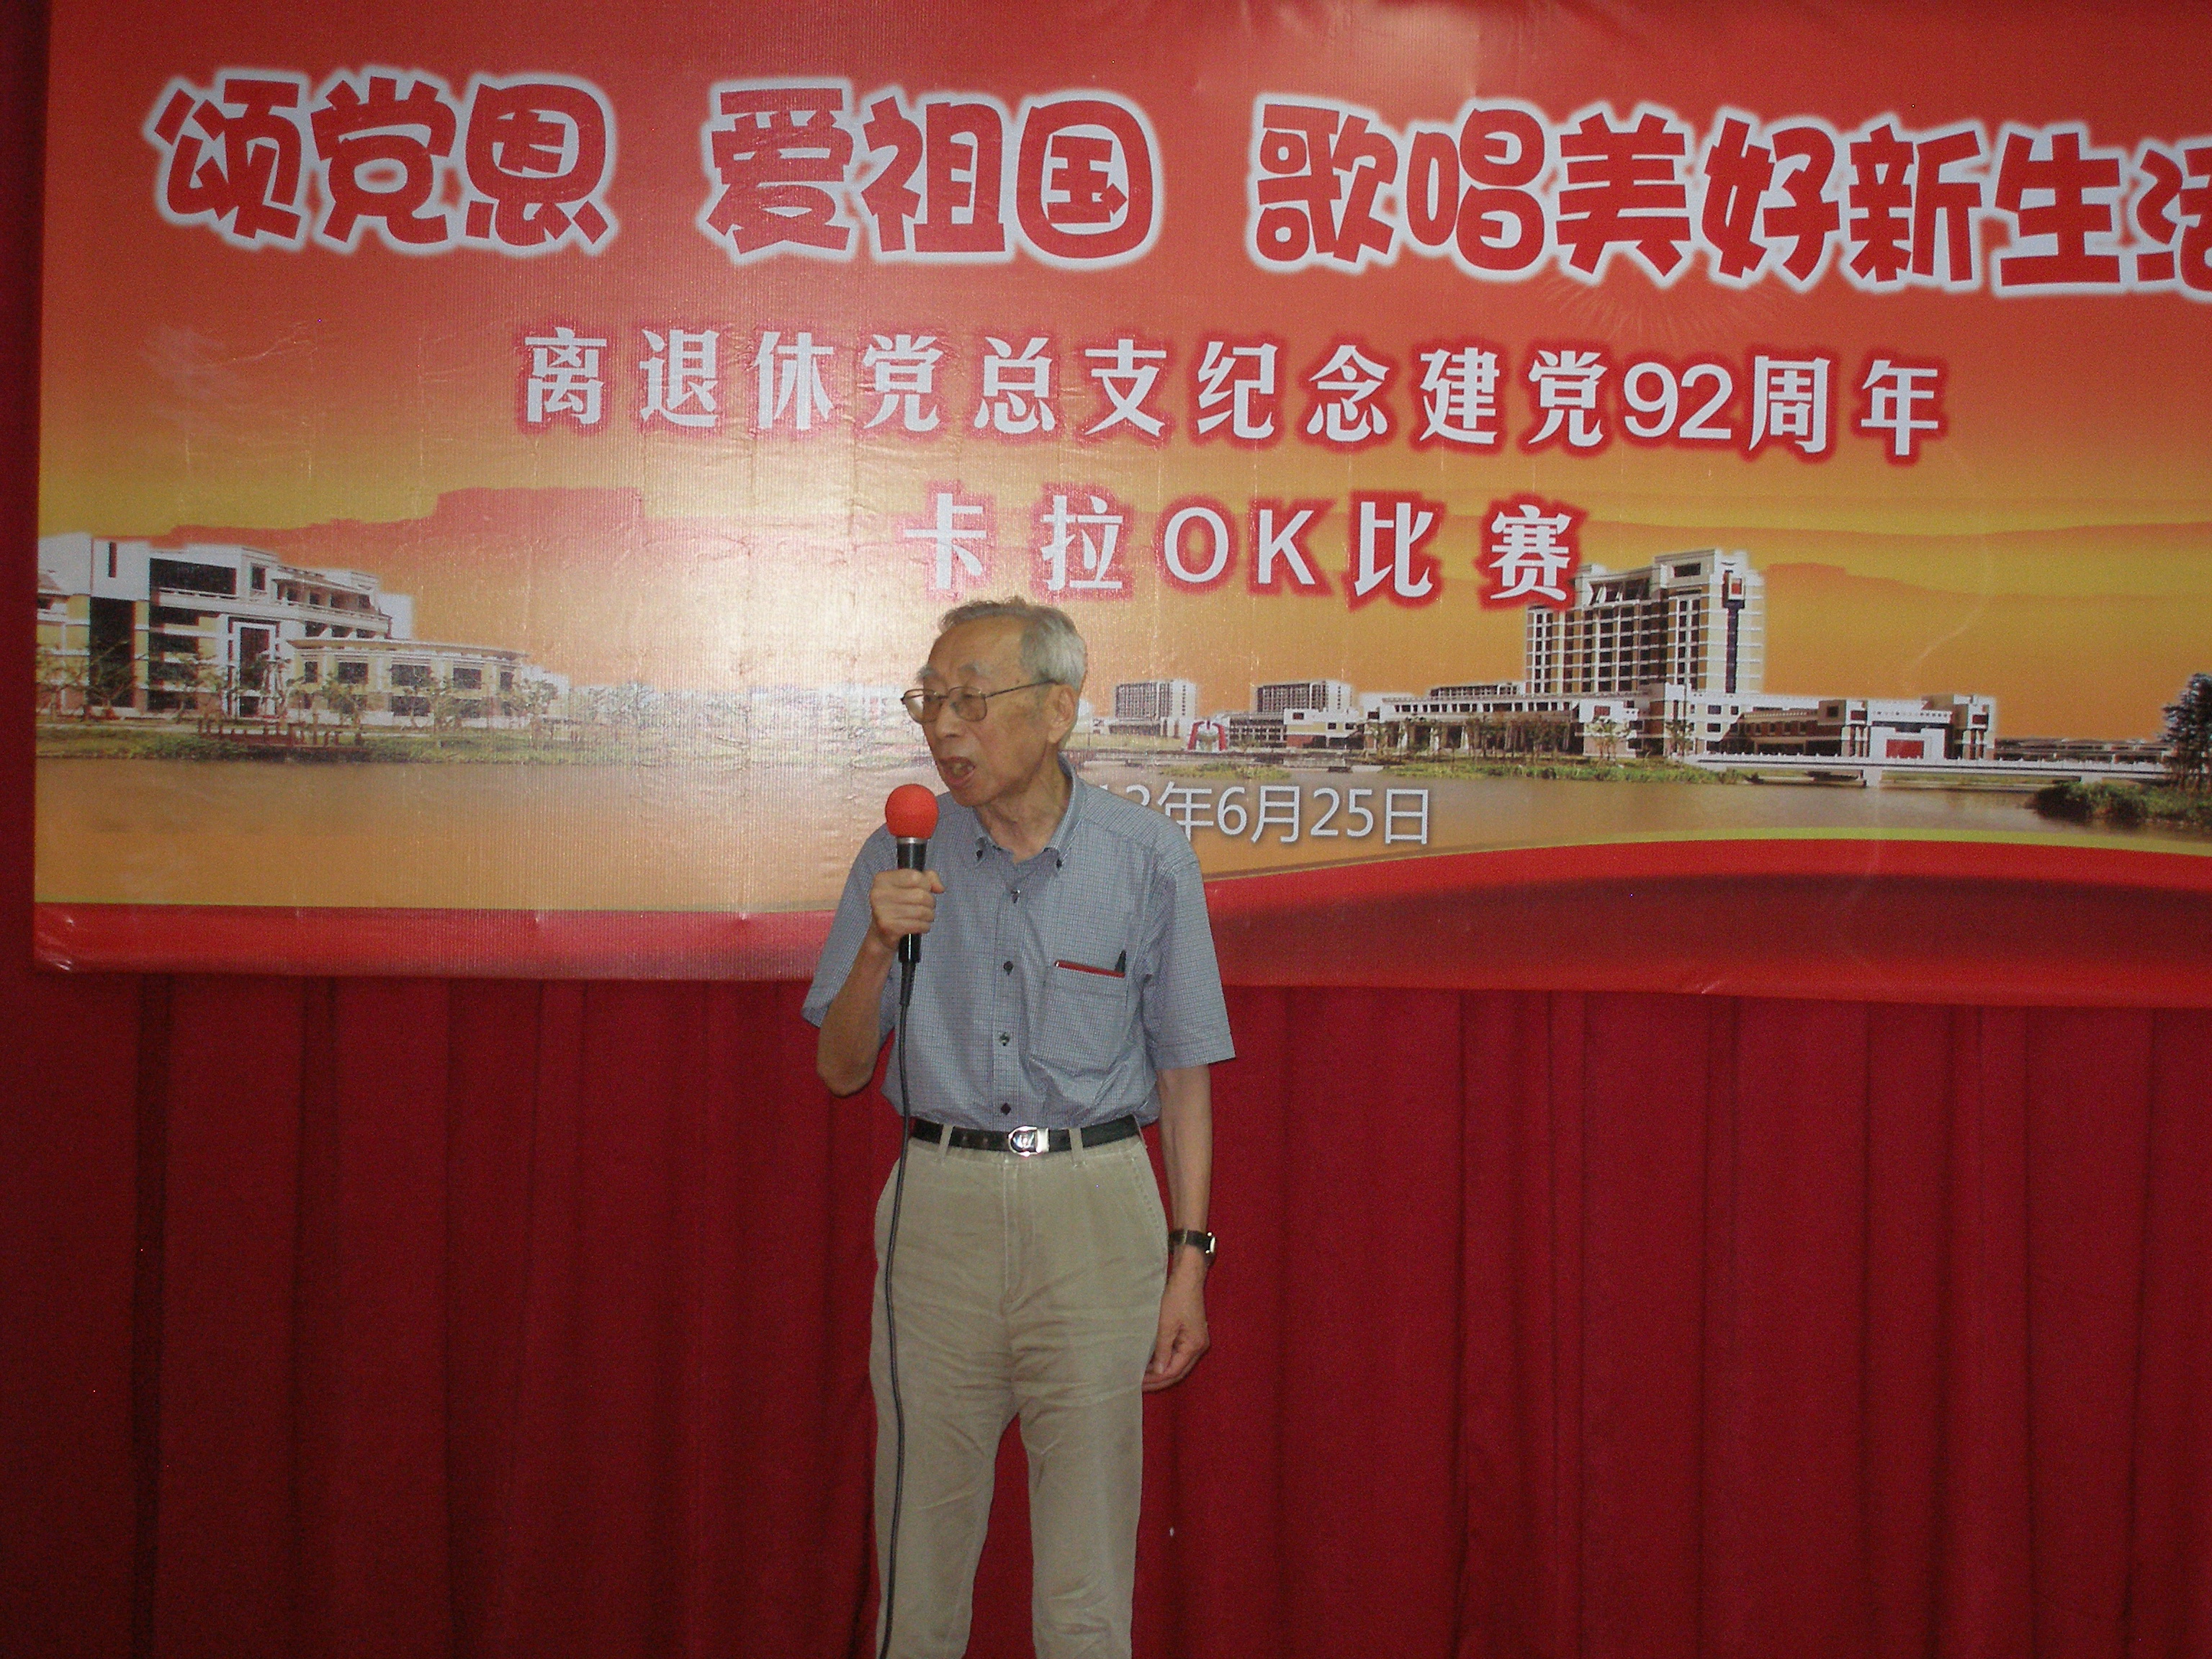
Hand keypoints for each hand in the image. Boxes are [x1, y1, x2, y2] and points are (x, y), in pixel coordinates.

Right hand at [868, 867, 943, 955]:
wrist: (880, 934)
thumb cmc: (896, 907)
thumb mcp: (908, 886)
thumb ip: (927, 878)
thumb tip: (939, 888)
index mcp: (882, 879)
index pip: (915, 876)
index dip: (926, 884)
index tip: (924, 890)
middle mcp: (879, 894)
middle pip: (921, 895)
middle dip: (930, 902)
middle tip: (926, 907)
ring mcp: (882, 911)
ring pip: (922, 911)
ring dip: (929, 916)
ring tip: (924, 917)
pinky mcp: (889, 927)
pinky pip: (918, 925)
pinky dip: (924, 926)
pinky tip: (919, 926)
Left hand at [1143, 1259, 1208, 1390]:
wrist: (1187, 1277)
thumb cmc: (1177, 1297)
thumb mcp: (1166, 1325)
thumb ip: (1163, 1350)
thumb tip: (1159, 1371)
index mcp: (1194, 1345)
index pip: (1174, 1371)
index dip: (1156, 1379)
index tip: (1139, 1383)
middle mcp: (1198, 1346)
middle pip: (1178, 1371)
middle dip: (1159, 1379)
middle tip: (1139, 1384)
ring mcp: (1196, 1340)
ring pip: (1178, 1364)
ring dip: (1161, 1370)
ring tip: (1143, 1375)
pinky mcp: (1191, 1334)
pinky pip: (1178, 1353)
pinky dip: (1165, 1359)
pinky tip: (1152, 1361)